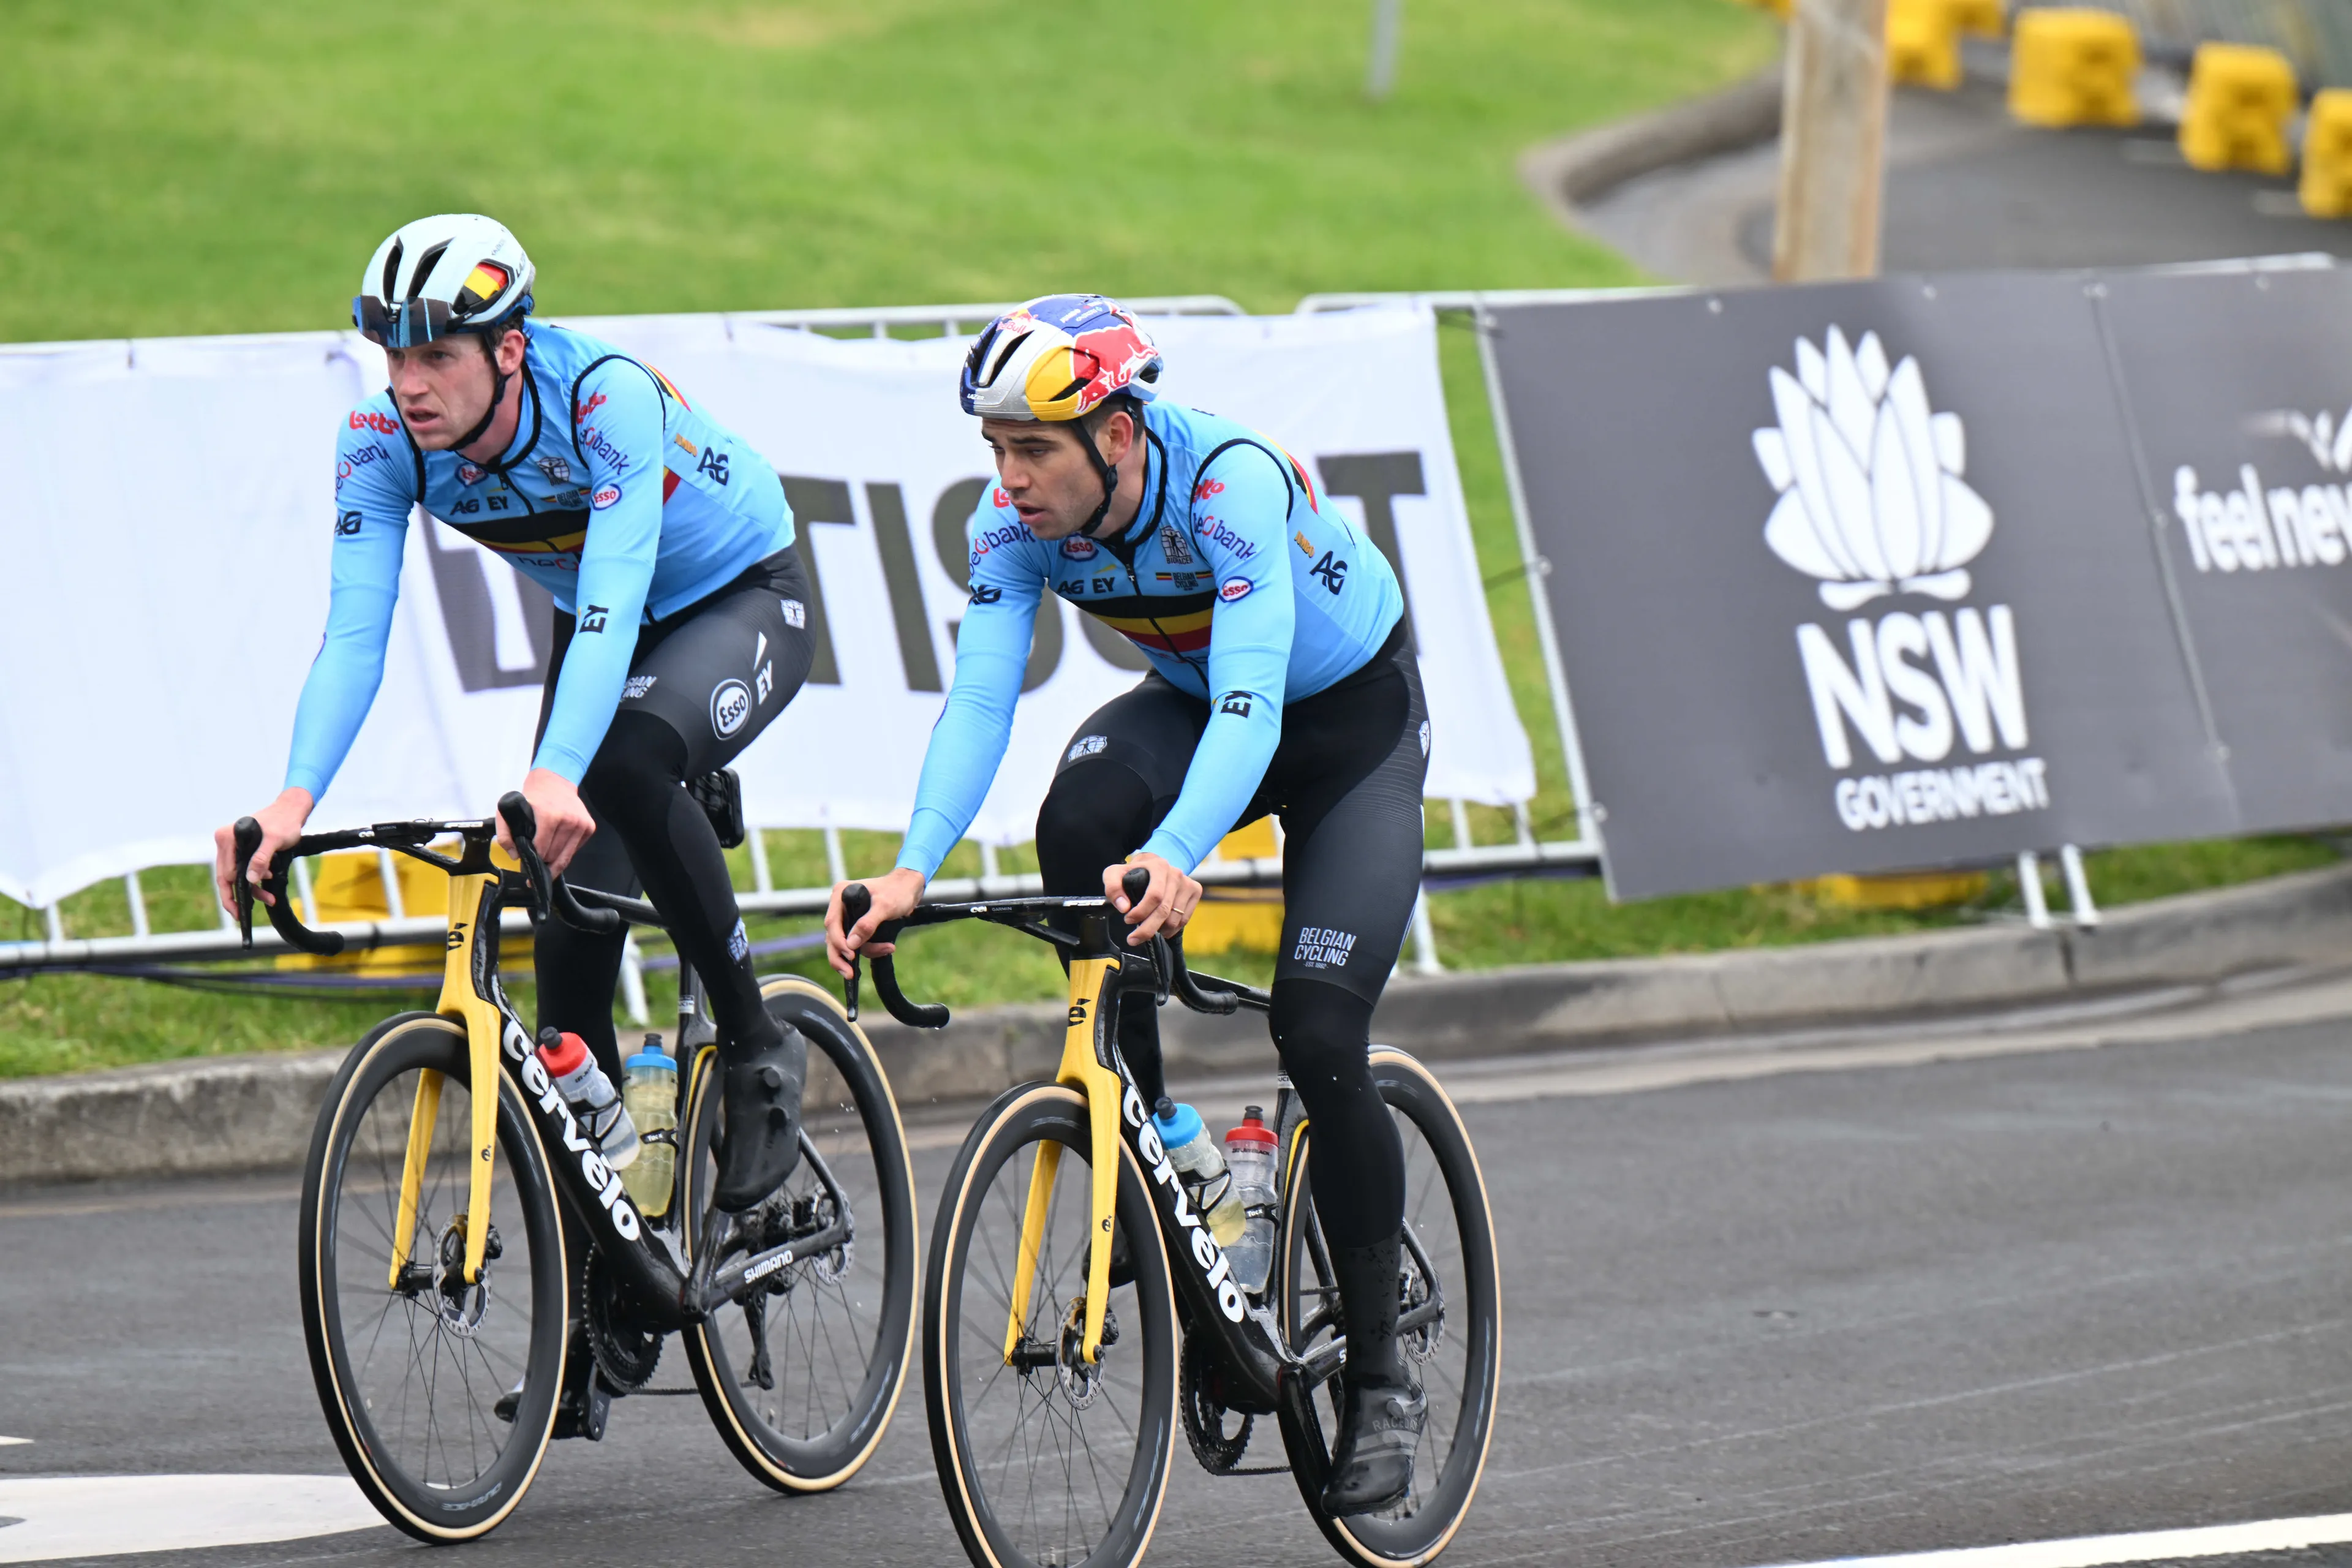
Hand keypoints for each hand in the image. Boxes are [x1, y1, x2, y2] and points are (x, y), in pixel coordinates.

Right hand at [214, 788, 312, 913]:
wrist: (290, 811)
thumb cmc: (283, 822)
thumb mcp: (275, 840)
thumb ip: (261, 858)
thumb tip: (250, 879)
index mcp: (227, 838)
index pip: (225, 873)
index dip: (231, 894)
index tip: (239, 910)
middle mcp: (225, 842)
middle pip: (226, 877)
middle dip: (238, 896)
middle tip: (241, 916)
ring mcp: (231, 847)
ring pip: (236, 876)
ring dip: (251, 889)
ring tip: (269, 898)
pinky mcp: (241, 850)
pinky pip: (243, 870)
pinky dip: (254, 879)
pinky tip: (267, 883)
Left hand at [498, 768, 596, 875]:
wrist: (555, 782)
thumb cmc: (533, 797)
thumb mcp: (509, 810)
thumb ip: (505, 834)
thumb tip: (515, 856)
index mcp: (550, 816)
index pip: (542, 849)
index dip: (533, 857)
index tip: (528, 859)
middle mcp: (569, 820)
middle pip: (554, 855)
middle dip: (543, 859)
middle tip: (537, 856)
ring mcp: (581, 824)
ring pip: (567, 856)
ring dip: (555, 859)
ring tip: (547, 856)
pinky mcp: (589, 827)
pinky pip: (576, 850)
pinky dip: (566, 851)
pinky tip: (559, 843)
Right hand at [827, 867, 925, 976]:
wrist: (910, 889)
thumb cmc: (897, 891)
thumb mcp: (885, 906)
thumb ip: (867, 924)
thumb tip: (851, 944)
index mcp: (840, 896)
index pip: (832, 923)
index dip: (838, 942)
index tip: (851, 955)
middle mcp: (840, 907)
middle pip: (833, 937)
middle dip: (841, 957)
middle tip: (849, 974)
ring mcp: (848, 917)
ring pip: (846, 944)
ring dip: (866, 951)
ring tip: (887, 948)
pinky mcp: (857, 926)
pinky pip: (858, 944)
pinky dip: (871, 949)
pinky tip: (887, 947)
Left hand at [1106, 853, 1199, 945]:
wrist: (1152, 866)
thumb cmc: (1133, 873)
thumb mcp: (1114, 874)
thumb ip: (1113, 888)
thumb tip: (1124, 907)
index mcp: (1159, 866)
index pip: (1154, 896)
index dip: (1141, 912)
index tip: (1128, 920)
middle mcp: (1176, 874)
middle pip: (1164, 910)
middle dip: (1147, 929)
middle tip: (1133, 939)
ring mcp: (1188, 883)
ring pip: (1174, 919)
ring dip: (1158, 930)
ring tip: (1147, 928)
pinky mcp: (1195, 892)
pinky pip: (1184, 920)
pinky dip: (1171, 930)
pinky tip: (1160, 927)